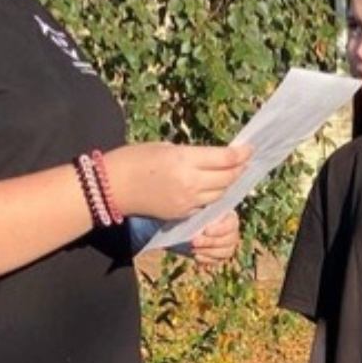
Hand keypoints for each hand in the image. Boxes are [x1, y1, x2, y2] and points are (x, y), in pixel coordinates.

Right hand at [103, 143, 250, 219]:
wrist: (111, 188)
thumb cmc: (134, 159)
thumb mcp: (165, 148)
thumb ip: (191, 154)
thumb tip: (213, 158)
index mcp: (184, 161)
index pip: (225, 159)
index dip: (242, 154)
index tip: (250, 148)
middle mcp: (190, 183)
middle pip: (227, 178)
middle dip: (239, 169)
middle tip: (244, 160)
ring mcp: (187, 202)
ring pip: (220, 194)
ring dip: (228, 183)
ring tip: (231, 173)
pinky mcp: (181, 215)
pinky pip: (205, 205)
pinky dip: (212, 196)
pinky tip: (212, 188)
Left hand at [188, 210, 240, 271]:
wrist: (190, 228)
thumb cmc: (196, 216)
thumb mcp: (199, 212)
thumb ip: (202, 212)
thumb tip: (202, 213)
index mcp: (231, 218)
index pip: (230, 225)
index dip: (219, 230)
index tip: (206, 231)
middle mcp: (233, 233)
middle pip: (228, 240)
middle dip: (210, 242)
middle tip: (194, 241)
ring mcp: (229, 246)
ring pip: (225, 252)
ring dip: (208, 252)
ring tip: (193, 249)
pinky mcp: (221, 257)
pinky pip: (218, 261)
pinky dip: (207, 259)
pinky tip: (196, 256)